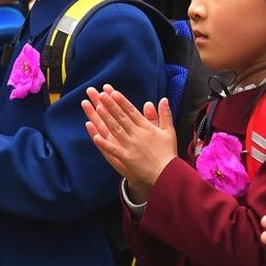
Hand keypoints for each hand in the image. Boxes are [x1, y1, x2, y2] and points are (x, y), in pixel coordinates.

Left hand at [82, 85, 176, 199]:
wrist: (168, 173)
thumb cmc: (168, 152)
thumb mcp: (169, 131)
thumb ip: (165, 114)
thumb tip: (163, 99)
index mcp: (147, 127)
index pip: (131, 111)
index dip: (121, 101)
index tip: (113, 92)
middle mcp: (138, 135)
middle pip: (122, 117)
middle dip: (111, 105)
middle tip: (101, 94)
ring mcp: (131, 146)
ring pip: (116, 130)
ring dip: (107, 119)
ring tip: (97, 108)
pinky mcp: (127, 158)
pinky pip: (114, 150)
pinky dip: (105, 144)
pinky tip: (95, 137)